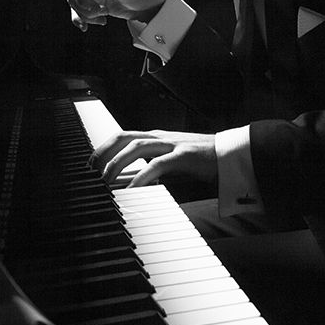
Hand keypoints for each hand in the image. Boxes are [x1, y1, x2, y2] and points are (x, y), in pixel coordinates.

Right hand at [67, 0, 168, 30]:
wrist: (153, 6)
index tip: (93, 8)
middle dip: (82, 7)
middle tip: (98, 14)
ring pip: (75, 3)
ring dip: (83, 15)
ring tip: (101, 21)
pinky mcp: (97, 3)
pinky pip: (82, 12)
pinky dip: (84, 20)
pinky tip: (95, 25)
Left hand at [91, 129, 217, 187]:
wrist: (233, 156)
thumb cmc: (204, 161)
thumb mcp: (174, 163)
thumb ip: (155, 168)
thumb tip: (132, 183)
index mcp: (159, 137)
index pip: (125, 135)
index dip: (105, 146)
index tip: (91, 163)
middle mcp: (162, 137)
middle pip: (125, 136)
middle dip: (104, 151)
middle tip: (91, 170)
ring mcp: (173, 144)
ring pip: (137, 146)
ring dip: (117, 162)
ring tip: (106, 180)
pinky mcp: (185, 156)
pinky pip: (157, 165)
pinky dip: (141, 177)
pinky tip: (131, 189)